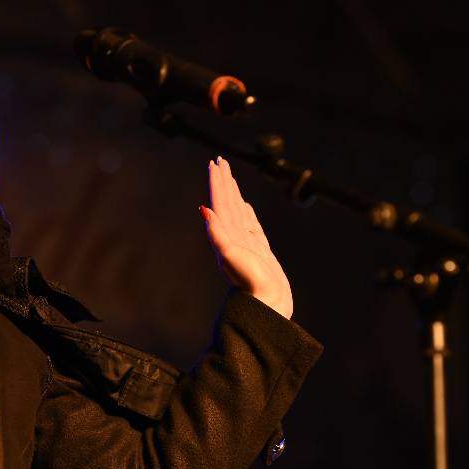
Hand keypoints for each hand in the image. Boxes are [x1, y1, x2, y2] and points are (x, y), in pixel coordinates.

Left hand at [200, 157, 293, 317]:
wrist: (264, 306)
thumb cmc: (249, 284)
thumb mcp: (230, 257)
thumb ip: (217, 234)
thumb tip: (204, 209)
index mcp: (226, 234)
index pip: (220, 201)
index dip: (218, 182)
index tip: (216, 163)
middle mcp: (233, 237)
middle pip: (227, 203)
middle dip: (223, 182)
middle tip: (220, 162)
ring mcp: (246, 244)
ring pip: (238, 212)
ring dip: (234, 195)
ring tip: (230, 179)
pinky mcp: (259, 252)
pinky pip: (251, 226)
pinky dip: (247, 213)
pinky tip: (246, 207)